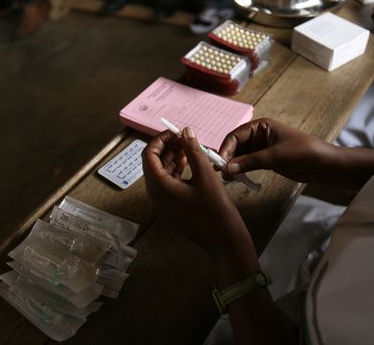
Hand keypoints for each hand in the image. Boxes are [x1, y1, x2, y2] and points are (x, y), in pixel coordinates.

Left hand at [142, 128, 252, 258]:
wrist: (224, 241)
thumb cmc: (216, 210)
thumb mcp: (205, 175)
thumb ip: (193, 150)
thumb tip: (186, 131)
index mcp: (159, 187)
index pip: (149, 155)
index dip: (160, 140)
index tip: (175, 131)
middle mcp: (155, 196)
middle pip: (153, 164)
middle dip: (167, 148)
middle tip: (184, 138)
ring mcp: (162, 204)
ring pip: (160, 174)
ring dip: (172, 159)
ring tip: (189, 148)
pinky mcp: (171, 209)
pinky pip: (167, 185)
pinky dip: (176, 172)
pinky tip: (190, 164)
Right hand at [218, 118, 332, 182]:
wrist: (322, 164)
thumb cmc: (302, 152)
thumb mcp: (276, 156)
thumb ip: (251, 161)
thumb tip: (228, 168)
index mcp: (260, 126)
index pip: (235, 135)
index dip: (225, 149)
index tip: (220, 164)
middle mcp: (258, 135)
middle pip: (235, 146)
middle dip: (227, 158)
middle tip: (222, 174)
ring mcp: (260, 148)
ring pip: (239, 156)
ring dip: (233, 166)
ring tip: (228, 178)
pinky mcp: (264, 160)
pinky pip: (247, 164)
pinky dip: (241, 170)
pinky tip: (236, 178)